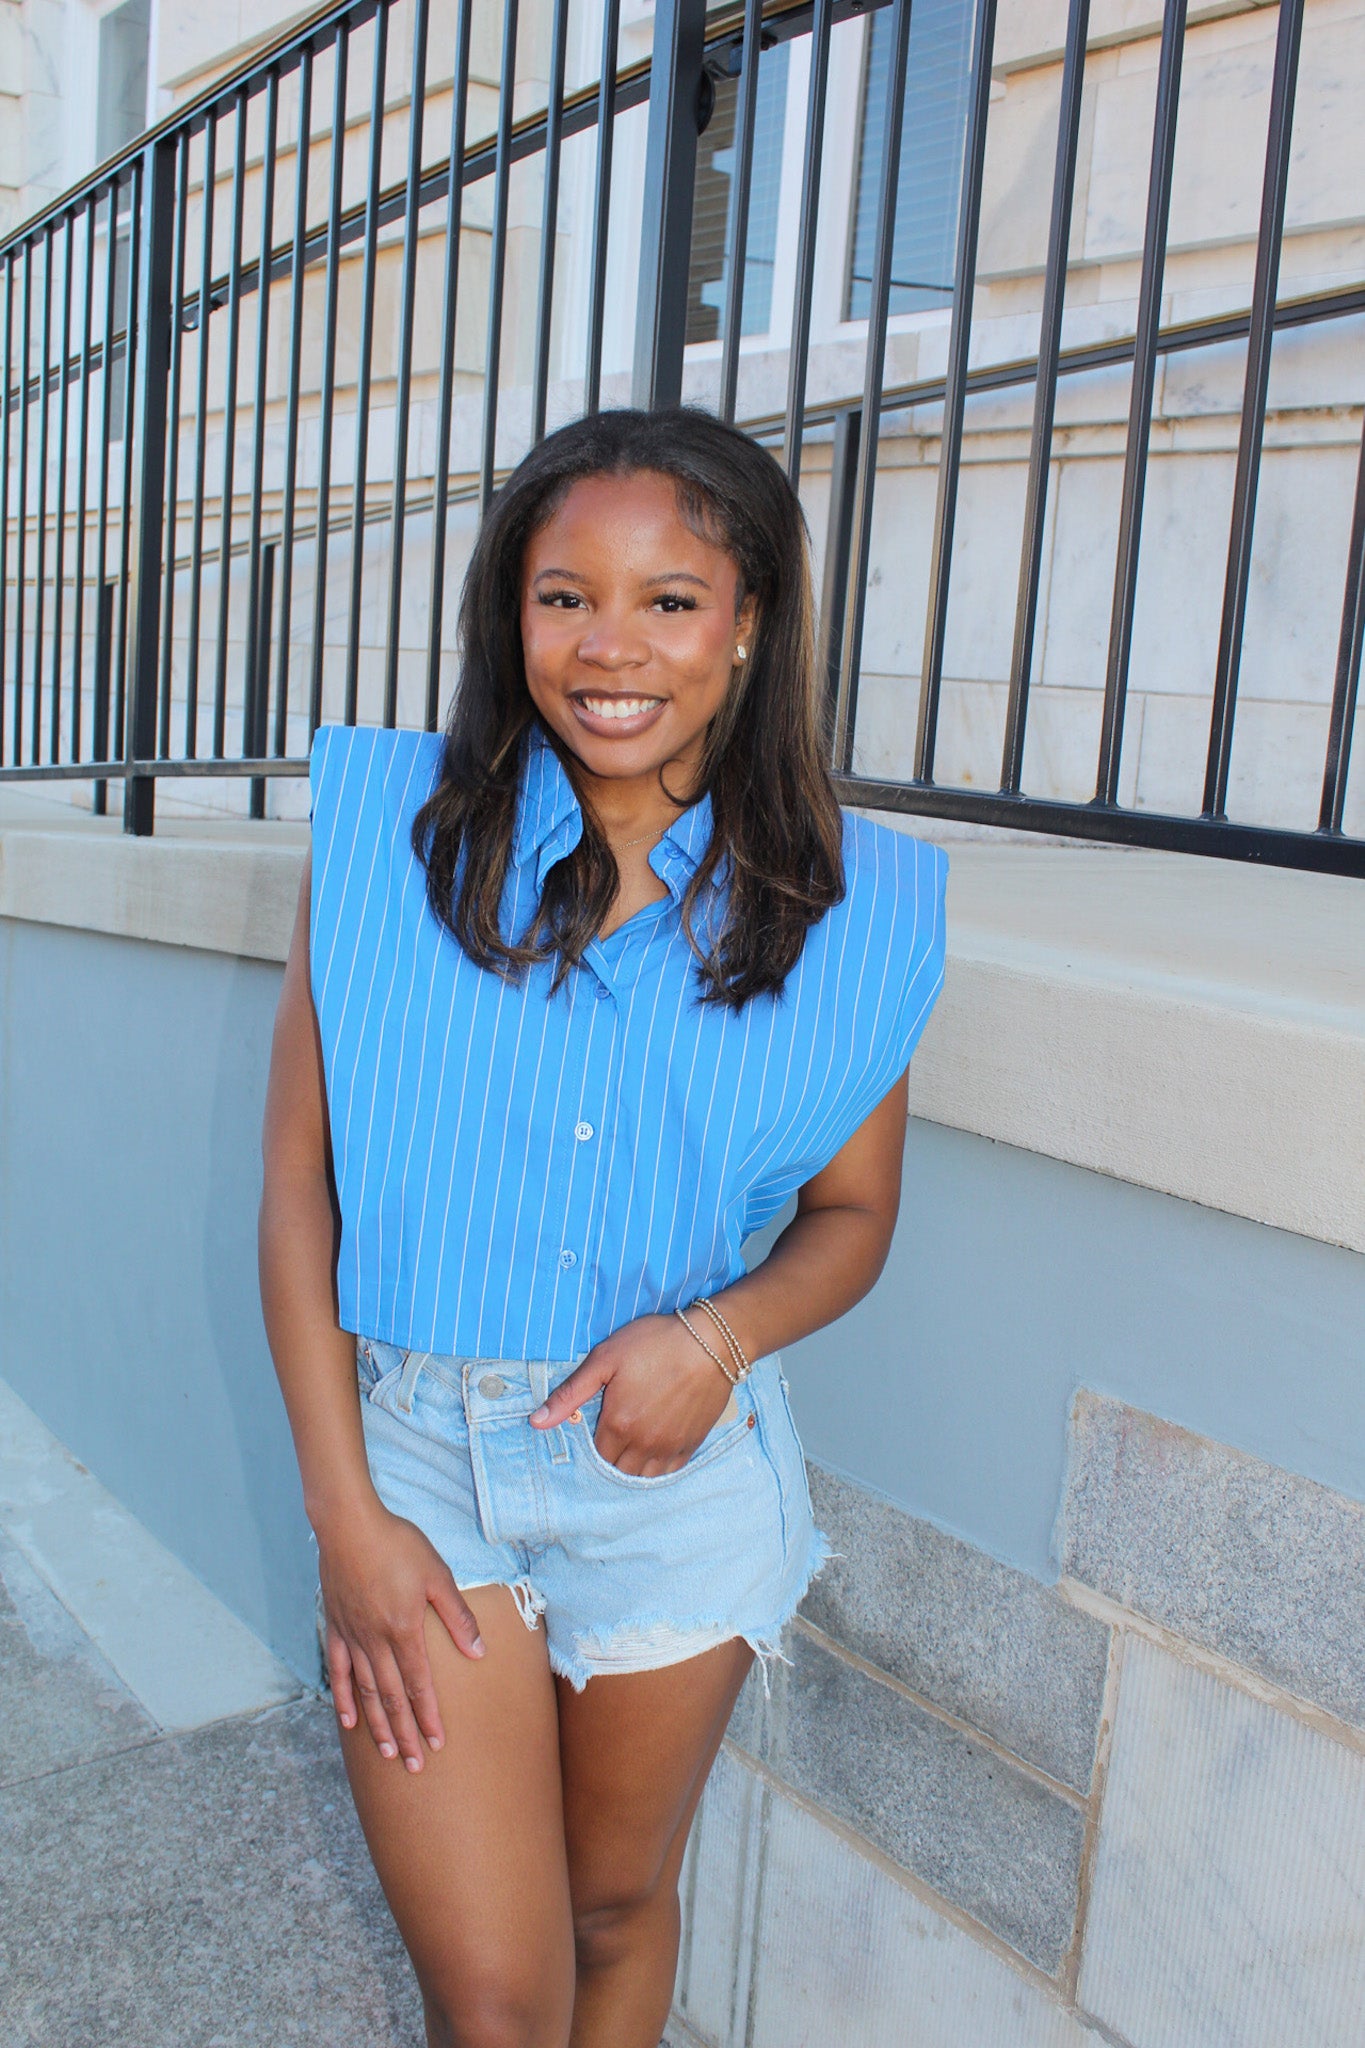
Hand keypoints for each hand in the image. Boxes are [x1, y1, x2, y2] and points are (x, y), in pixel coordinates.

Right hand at [317, 1500, 484, 1769]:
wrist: (349, 1525)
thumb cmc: (398, 1544)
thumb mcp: (437, 1575)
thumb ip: (457, 1617)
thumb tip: (478, 1653)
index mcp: (405, 1630)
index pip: (420, 1685)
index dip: (429, 1717)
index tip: (438, 1744)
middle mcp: (376, 1641)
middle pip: (393, 1697)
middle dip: (407, 1734)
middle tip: (416, 1765)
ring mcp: (352, 1637)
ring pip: (367, 1692)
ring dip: (379, 1725)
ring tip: (389, 1753)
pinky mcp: (335, 1628)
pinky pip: (339, 1671)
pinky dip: (344, 1699)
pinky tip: (349, 1721)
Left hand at [530, 1311, 734, 1474]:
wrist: (711, 1342)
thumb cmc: (655, 1343)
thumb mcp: (605, 1358)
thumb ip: (570, 1393)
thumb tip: (535, 1422)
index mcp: (618, 1424)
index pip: (595, 1456)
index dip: (590, 1448)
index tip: (592, 1433)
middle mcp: (643, 1443)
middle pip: (617, 1470)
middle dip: (609, 1461)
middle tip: (609, 1441)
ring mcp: (670, 1446)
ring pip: (643, 1476)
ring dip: (632, 1468)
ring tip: (628, 1451)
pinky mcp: (692, 1443)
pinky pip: (669, 1471)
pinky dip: (657, 1469)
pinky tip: (652, 1455)